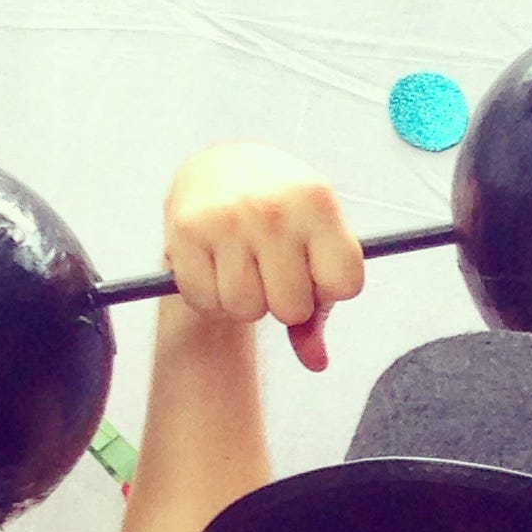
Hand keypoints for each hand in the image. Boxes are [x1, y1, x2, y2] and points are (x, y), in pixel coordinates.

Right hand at [161, 144, 366, 370]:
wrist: (220, 167)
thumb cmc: (283, 216)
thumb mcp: (316, 242)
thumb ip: (322, 306)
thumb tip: (316, 364)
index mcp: (318, 202)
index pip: (345, 287)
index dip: (330, 288)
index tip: (315, 265)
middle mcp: (274, 208)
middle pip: (292, 310)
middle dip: (285, 301)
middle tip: (272, 268)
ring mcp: (227, 218)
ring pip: (246, 311)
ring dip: (246, 302)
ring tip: (244, 267)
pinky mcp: (186, 231)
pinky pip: (205, 302)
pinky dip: (211, 298)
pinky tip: (216, 268)